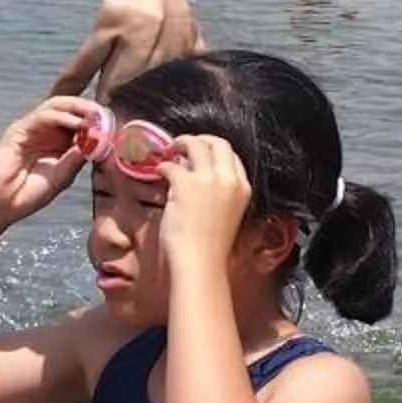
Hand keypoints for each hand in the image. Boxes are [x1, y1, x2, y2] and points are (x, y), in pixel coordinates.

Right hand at [0, 98, 97, 226]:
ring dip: (78, 107)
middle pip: (69, 107)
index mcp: (59, 142)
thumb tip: (98, 141)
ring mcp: (32, 129)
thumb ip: (77, 158)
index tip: (114, 125)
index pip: (80, 121)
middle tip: (105, 113)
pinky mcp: (18, 130)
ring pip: (56, 105)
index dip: (97, 120)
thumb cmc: (30, 193)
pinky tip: (77, 124)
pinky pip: (42, 116)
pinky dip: (61, 116)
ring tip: (94, 115)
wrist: (2, 206)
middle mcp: (46, 131)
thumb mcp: (62, 177)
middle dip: (89, 107)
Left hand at [156, 133, 254, 265]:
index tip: (202, 153)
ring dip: (181, 143)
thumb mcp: (226, 214)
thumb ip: (217, 193)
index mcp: (242, 188)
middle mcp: (228, 179)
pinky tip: (159, 173)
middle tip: (185, 145)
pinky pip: (171, 165)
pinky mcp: (185, 185)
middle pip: (218, 142)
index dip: (215, 150)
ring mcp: (208, 180)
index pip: (232, 156)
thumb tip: (194, 175)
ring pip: (195, 145)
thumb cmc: (211, 247)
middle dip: (201, 139)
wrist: (201, 263)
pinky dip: (163, 166)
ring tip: (170, 150)